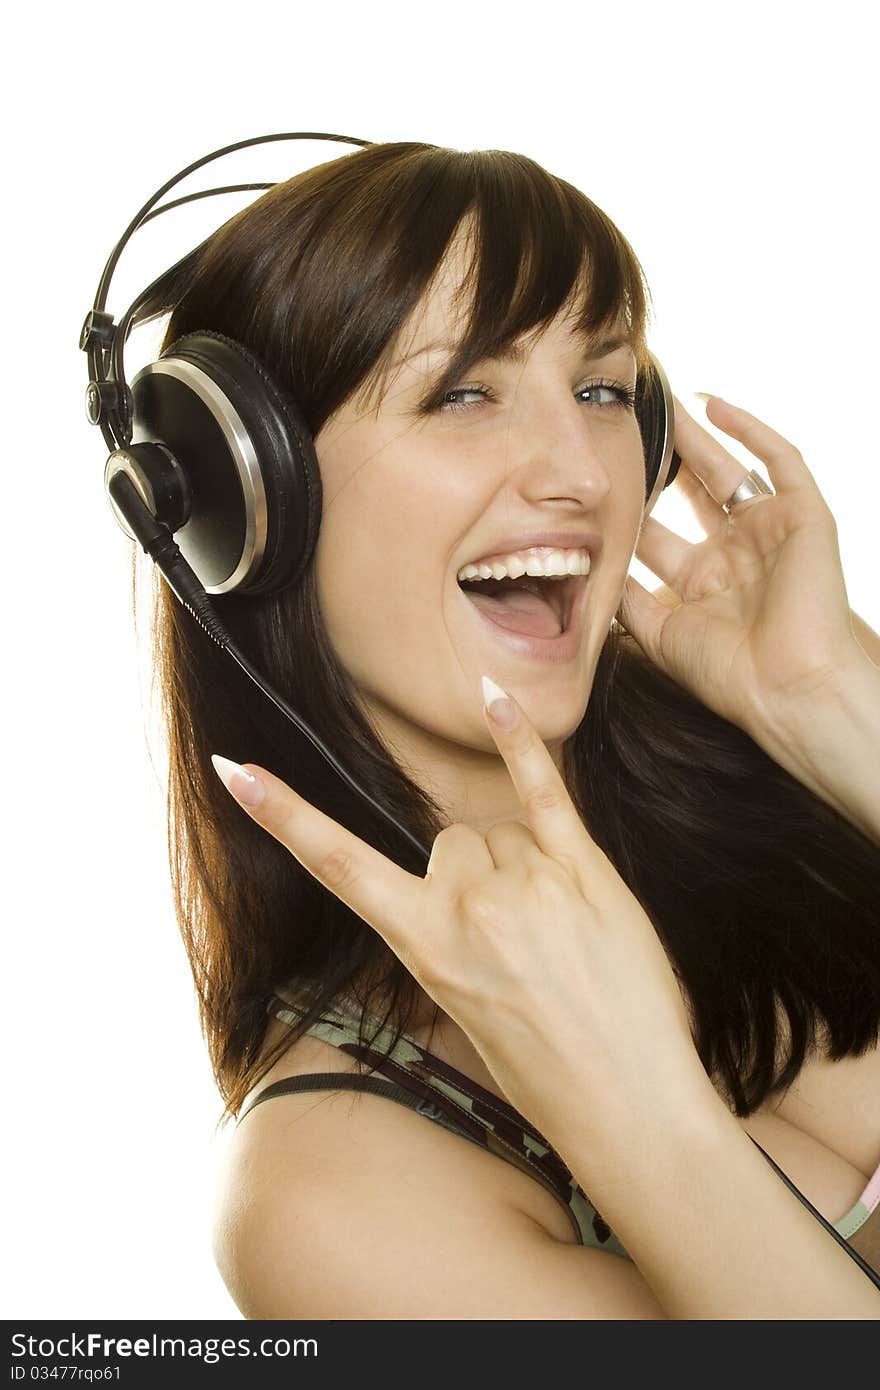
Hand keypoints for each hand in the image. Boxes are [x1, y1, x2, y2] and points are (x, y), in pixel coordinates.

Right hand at [211, 684, 714, 1148]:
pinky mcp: (584, 869)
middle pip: (450, 842)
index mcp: (424, 946)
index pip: (337, 865)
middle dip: (473, 873)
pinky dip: (522, 743)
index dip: (281, 815)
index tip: (236, 771)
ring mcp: (527, 882)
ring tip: (556, 927)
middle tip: (518, 937)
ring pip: (499, 829)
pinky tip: (497, 701)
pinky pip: (544, 791)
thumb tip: (454, 887)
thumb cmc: (544, 1069)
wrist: (626, 1101)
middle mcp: (467, 906)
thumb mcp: (462, 1008)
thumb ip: (445, 937)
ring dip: (519, 860)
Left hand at [618, 394, 865, 735]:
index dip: (631, 503)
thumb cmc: (729, 674)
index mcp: (703, 583)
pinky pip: (780, 460)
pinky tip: (712, 404)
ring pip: (729, 468)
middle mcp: (736, 554)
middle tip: (632, 424)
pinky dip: (749, 429)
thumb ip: (627, 596)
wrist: (789, 689)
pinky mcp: (804, 516)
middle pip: (692, 492)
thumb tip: (588, 563)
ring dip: (698, 435)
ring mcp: (771, 532)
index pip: (660, 531)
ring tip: (665, 401)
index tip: (598, 478)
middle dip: (664, 459)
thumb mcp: (659, 632)